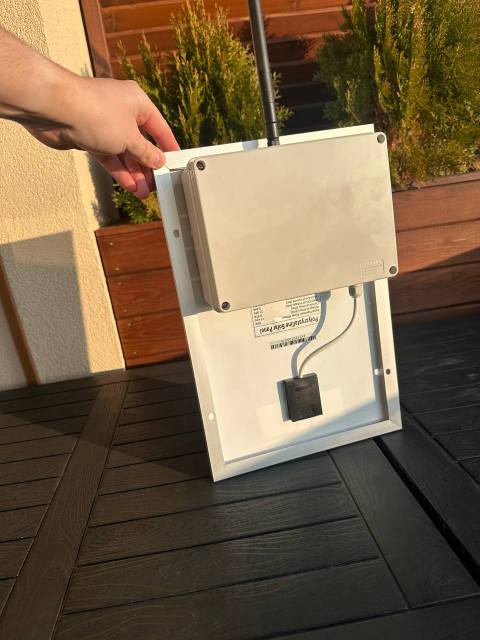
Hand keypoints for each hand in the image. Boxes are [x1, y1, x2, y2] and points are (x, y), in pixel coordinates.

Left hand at [26, 77, 179, 198]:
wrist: (55, 110)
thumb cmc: (95, 112)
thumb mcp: (130, 138)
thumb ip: (146, 153)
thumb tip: (158, 160)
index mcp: (137, 102)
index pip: (159, 127)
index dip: (167, 146)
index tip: (175, 161)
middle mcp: (121, 110)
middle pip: (140, 142)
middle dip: (147, 166)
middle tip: (155, 183)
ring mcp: (104, 124)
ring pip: (124, 152)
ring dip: (133, 172)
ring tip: (143, 191)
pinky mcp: (89, 136)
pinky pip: (109, 156)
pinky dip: (118, 170)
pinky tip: (128, 185)